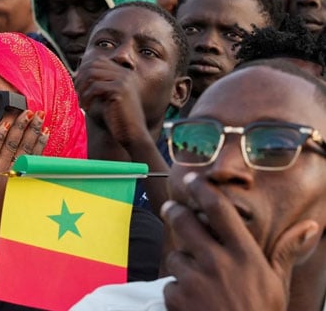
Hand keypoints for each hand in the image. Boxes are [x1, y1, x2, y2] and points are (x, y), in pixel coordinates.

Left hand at [0, 110, 48, 239]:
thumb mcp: (11, 210)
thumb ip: (19, 195)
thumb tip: (26, 183)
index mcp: (19, 186)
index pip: (33, 159)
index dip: (40, 143)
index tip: (46, 130)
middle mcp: (11, 178)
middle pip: (25, 149)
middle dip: (33, 130)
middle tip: (40, 114)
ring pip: (12, 146)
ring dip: (20, 128)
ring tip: (27, 113)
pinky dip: (0, 136)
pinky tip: (5, 124)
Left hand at [74, 57, 149, 148]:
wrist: (133, 134)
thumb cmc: (117, 118)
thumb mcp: (106, 97)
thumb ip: (96, 84)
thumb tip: (75, 74)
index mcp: (123, 73)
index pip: (98, 61)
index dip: (83, 70)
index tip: (76, 85)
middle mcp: (124, 73)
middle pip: (94, 65)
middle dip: (80, 78)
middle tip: (76, 93)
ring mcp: (123, 80)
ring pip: (92, 74)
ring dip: (82, 88)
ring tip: (80, 101)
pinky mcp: (120, 90)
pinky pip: (95, 87)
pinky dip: (87, 97)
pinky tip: (86, 107)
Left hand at [162, 172, 320, 310]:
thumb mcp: (277, 284)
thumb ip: (284, 252)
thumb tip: (310, 227)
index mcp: (244, 255)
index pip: (219, 210)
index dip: (202, 189)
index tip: (192, 180)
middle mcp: (217, 262)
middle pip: (184, 222)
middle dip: (174, 212)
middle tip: (171, 209)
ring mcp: (194, 280)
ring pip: (175, 256)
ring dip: (181, 263)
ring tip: (198, 281)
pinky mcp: (176, 297)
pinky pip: (169, 284)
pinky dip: (177, 291)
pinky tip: (193, 302)